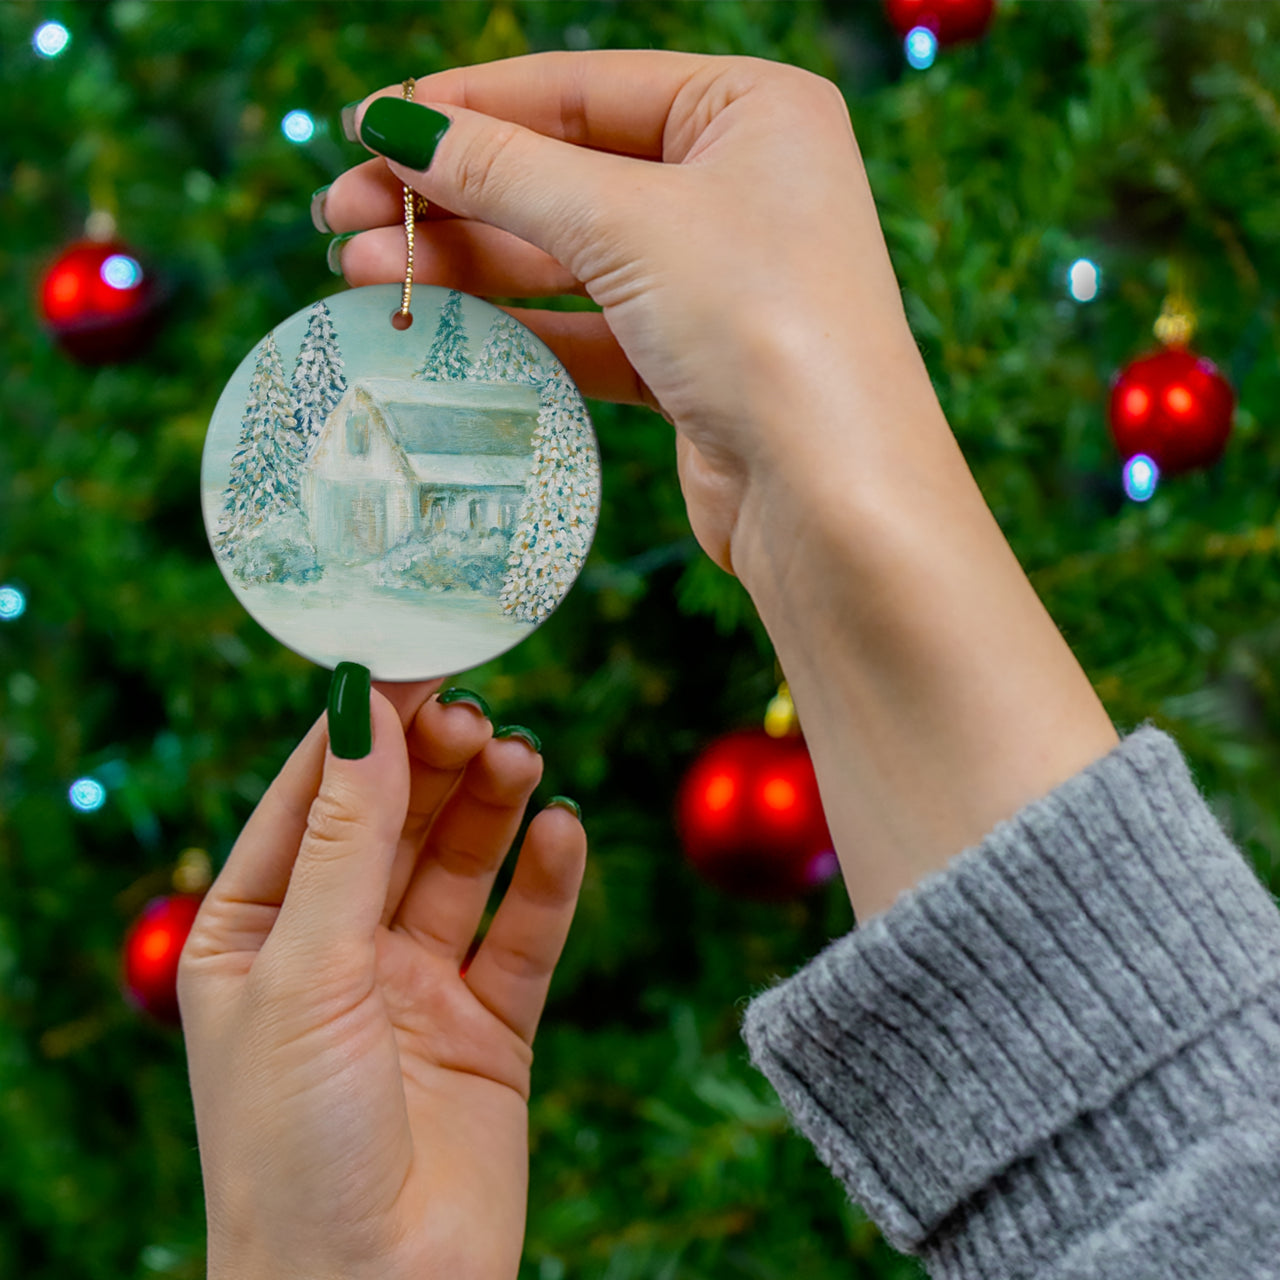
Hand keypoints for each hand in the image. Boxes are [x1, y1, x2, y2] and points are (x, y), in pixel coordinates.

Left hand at [178, 682, 585, 1279]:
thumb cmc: (294, 1146)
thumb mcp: (306, 971)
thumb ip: (346, 839)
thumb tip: (364, 711)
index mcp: (256, 932)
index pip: (312, 798)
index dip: (363, 729)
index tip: (417, 661)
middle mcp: (336, 949)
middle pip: (396, 822)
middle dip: (435, 764)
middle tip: (479, 716)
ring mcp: (415, 986)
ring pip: (461, 866)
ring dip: (492, 808)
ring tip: (522, 759)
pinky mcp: (489, 1026)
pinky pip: (523, 934)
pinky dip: (546, 881)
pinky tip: (563, 833)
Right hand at [319, 51, 935, 579]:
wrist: (831, 497)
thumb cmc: (760, 325)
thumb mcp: (626, 223)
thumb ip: (505, 171)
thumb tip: (396, 125)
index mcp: (750, 110)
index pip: (580, 89)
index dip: (467, 107)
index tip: (367, 126)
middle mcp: (739, 186)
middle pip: (564, 173)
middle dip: (450, 194)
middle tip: (340, 214)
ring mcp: (716, 279)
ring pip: (567, 256)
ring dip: (466, 263)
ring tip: (359, 271)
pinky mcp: (693, 362)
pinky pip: (586, 328)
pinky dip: (514, 327)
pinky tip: (435, 324)